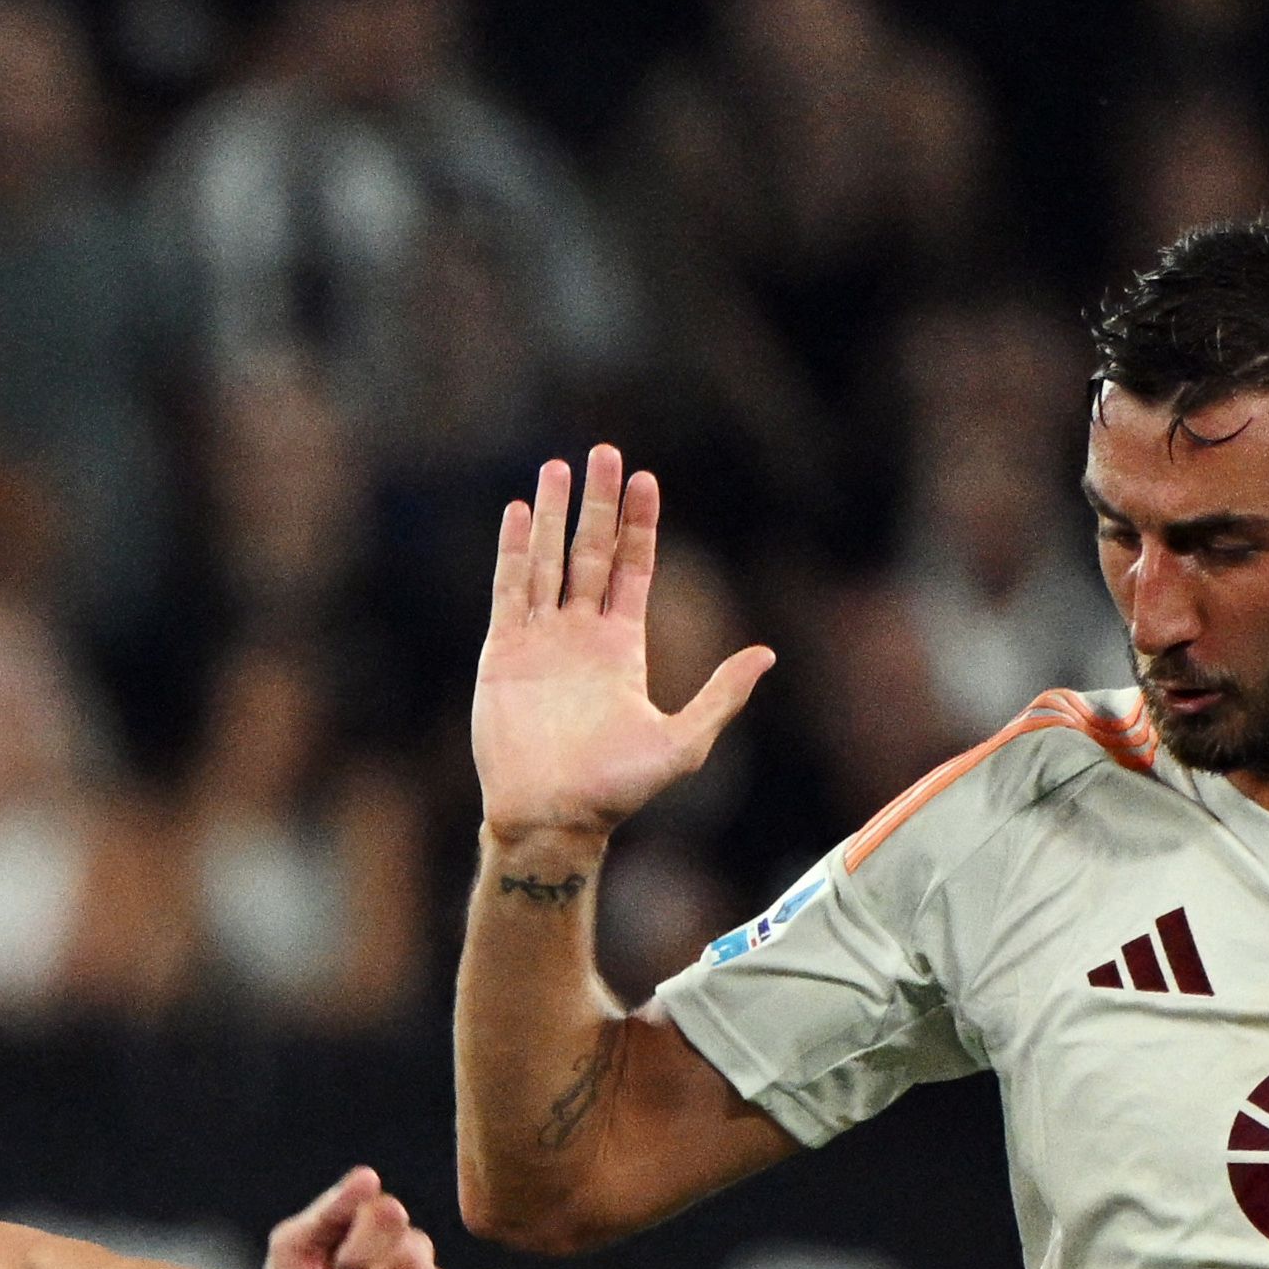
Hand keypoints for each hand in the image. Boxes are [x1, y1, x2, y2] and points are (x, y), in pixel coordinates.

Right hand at [471, 445, 771, 855]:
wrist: (552, 817)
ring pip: (546, 561)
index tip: (644, 479)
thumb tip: (766, 655)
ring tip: (555, 468)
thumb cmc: (616, 789)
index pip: (632, 569)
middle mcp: (580, 635)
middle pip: (588, 552)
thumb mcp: (683, 741)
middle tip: (602, 451)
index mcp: (622, 647)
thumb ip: (721, 695)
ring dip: (550, 514)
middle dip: (596, 503)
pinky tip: (516, 513)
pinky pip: (508, 591)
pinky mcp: (501, 654)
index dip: (638, 525)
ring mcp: (539, 641)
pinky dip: (512, 551)